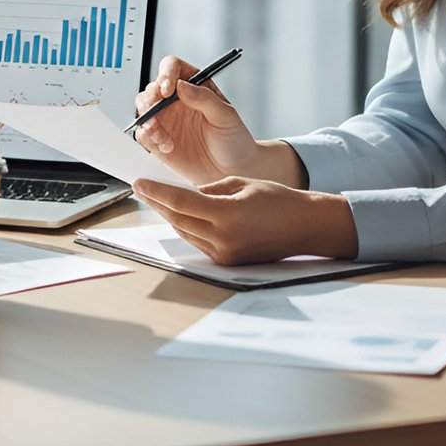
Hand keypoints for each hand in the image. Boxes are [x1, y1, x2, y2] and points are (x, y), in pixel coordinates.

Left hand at [131, 178, 358, 265]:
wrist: (306, 227)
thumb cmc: (279, 200)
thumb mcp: (241, 183)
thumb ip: (209, 189)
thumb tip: (184, 192)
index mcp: (227, 214)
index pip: (180, 201)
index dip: (156, 191)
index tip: (139, 182)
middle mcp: (224, 239)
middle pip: (177, 218)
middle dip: (157, 202)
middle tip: (142, 188)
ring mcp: (225, 254)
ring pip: (185, 232)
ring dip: (170, 215)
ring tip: (157, 198)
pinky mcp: (228, 262)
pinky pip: (198, 242)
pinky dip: (187, 226)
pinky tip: (180, 214)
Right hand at [132, 54, 260, 184]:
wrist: (232, 171)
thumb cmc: (234, 140)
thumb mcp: (226, 116)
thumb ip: (204, 98)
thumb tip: (181, 85)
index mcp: (194, 86)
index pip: (172, 67)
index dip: (166, 74)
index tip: (168, 90)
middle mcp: (176, 100)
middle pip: (152, 87)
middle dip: (150, 99)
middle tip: (155, 112)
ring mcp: (166, 119)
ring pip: (143, 109)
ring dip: (148, 121)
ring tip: (163, 136)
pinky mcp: (158, 140)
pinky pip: (143, 133)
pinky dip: (149, 138)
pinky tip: (167, 147)